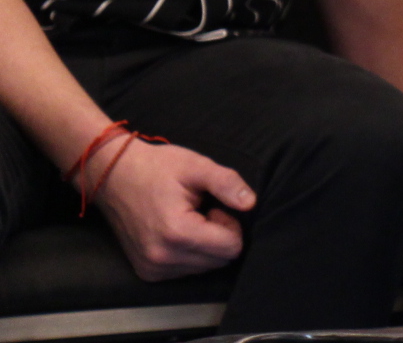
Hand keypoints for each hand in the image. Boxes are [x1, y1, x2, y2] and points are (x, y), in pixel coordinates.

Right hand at [91, 137, 254, 281]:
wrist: (114, 177)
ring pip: (204, 268)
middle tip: (203, 211)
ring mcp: (152, 269)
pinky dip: (190, 254)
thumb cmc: (157, 168)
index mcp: (177, 233)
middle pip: (219, 261)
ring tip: (189, 219)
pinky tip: (177, 231)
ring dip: (205, 246)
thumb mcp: (197, 166)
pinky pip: (185, 271)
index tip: (216, 207)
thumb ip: (227, 184)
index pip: (231, 248)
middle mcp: (162, 258)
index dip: (231, 225)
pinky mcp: (147, 272)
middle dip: (220, 236)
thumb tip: (251, 203)